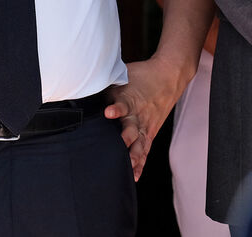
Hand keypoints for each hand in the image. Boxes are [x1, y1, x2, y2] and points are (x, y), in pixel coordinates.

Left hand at [105, 55, 191, 179]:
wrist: (168, 76)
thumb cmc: (141, 76)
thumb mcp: (123, 75)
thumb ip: (106, 84)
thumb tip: (83, 87)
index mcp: (130, 99)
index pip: (123, 104)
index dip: (116, 108)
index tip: (108, 112)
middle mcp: (138, 115)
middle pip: (133, 128)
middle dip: (126, 139)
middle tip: (120, 147)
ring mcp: (146, 126)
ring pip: (140, 143)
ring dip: (134, 155)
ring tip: (127, 167)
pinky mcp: (150, 133)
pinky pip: (145, 150)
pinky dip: (140, 164)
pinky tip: (134, 176)